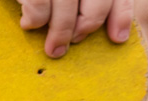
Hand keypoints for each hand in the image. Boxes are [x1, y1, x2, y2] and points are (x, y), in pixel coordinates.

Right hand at [18, 0, 133, 57]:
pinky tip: (28, 24)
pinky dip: (35, 21)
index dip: (119, 15)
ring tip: (53, 48)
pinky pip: (39, 9)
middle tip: (72, 42)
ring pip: (67, 11)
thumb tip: (111, 29)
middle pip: (96, 3)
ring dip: (60, 34)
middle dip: (85, 28)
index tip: (117, 38)